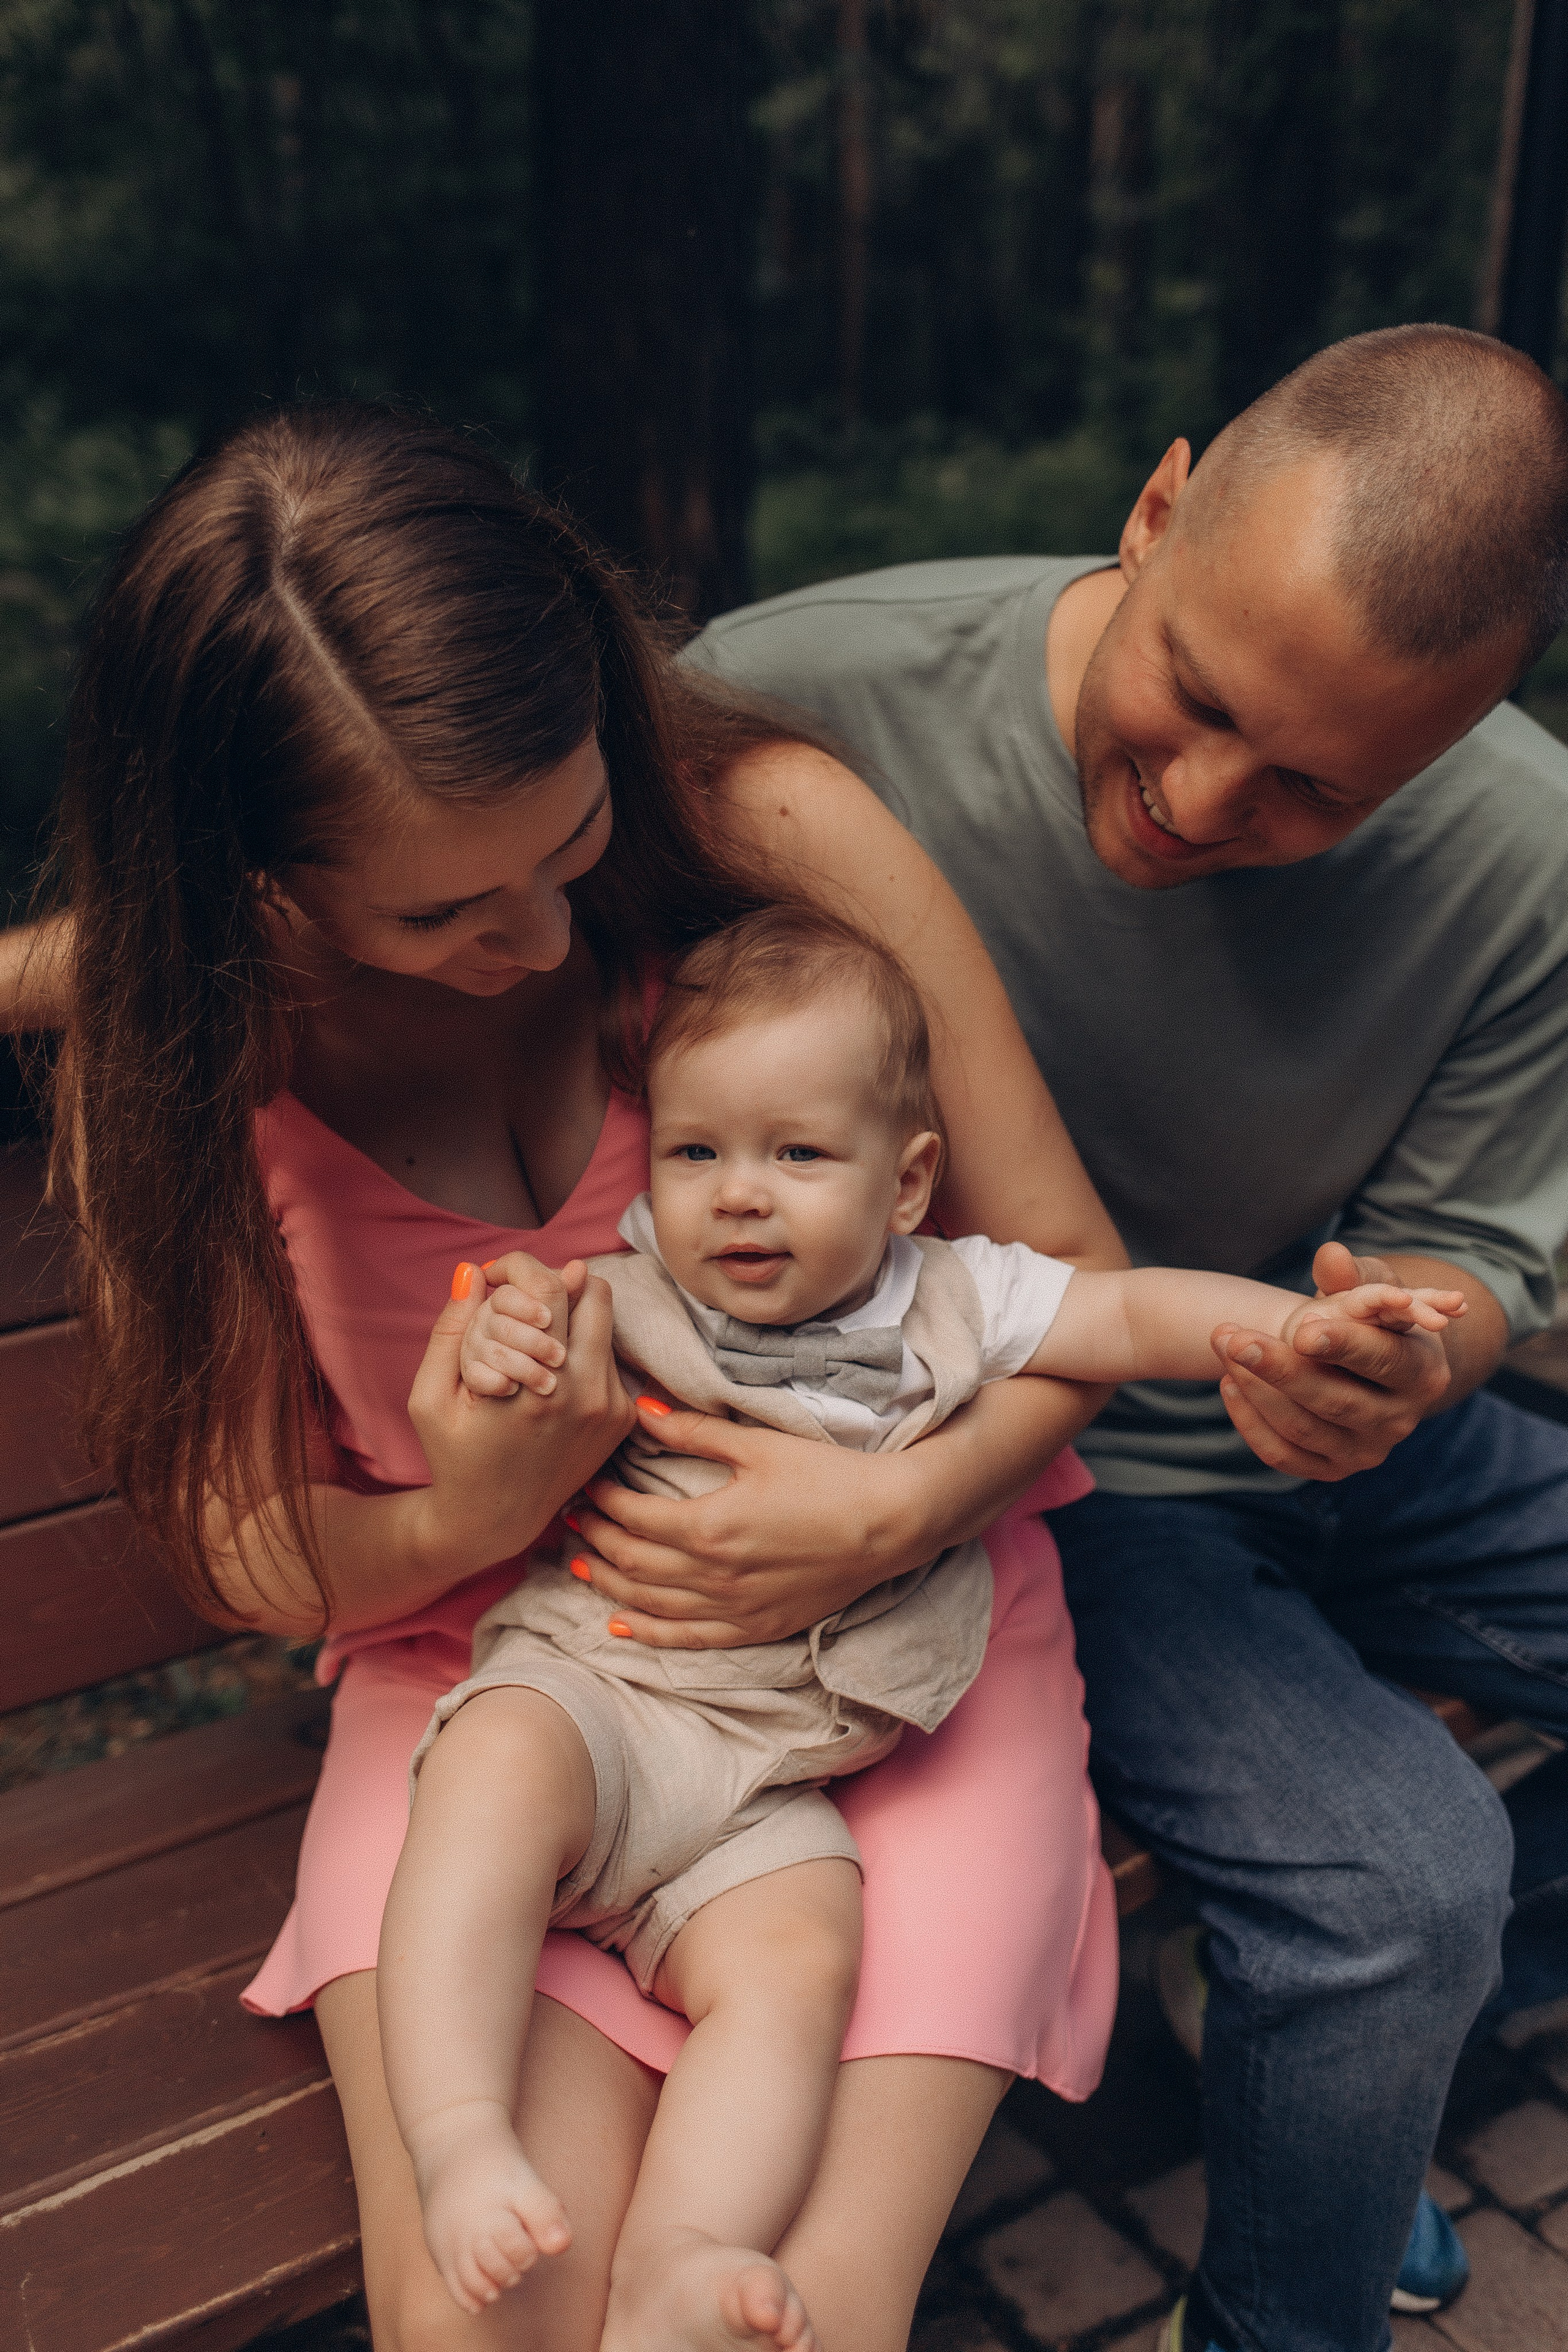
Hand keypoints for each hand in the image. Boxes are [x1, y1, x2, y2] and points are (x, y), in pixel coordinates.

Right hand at [407, 1258, 636, 1577]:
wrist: (496, 1519)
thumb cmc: (454, 1456)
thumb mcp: (430, 1397)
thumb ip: (450, 1330)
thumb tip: (474, 1271)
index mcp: (537, 1388)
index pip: (551, 1289)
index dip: (522, 1266)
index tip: (498, 1276)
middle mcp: (586, 1395)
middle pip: (593, 1292)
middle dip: (553, 1283)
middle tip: (520, 1299)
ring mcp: (611, 1407)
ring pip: (604, 1321)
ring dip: (571, 1315)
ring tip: (532, 1338)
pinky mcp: (623, 1417)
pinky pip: (609, 1356)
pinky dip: (582, 1350)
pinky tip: (548, 1372)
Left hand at [565, 1401, 921, 1646]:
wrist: (889, 1523)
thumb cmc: (828, 1476)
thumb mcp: (757, 1444)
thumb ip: (693, 1431)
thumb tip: (642, 1408)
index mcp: (709, 1526)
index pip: (632, 1517)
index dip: (600, 1502)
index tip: (584, 1485)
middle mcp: (714, 1575)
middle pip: (632, 1561)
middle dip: (594, 1539)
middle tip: (570, 1520)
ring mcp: (735, 1609)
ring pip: (650, 1603)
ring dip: (608, 1583)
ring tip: (579, 1564)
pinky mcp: (757, 1627)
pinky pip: (688, 1638)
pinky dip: (648, 1633)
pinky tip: (619, 1625)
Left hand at [1211, 1242, 1454, 1480]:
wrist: (1363, 1366)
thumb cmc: (1368, 1318)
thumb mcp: (1368, 1288)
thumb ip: (1350, 1273)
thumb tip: (1331, 1255)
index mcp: (1423, 1373)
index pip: (1384, 1361)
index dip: (1344, 1345)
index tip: (1301, 1329)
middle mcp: (1400, 1421)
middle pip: (1337, 1401)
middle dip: (1281, 1369)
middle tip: (1234, 1338)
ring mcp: (1365, 1452)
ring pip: (1303, 1428)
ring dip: (1256, 1389)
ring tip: (1225, 1348)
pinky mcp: (1331, 1469)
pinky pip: (1283, 1455)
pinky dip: (1250, 1422)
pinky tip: (1229, 1383)